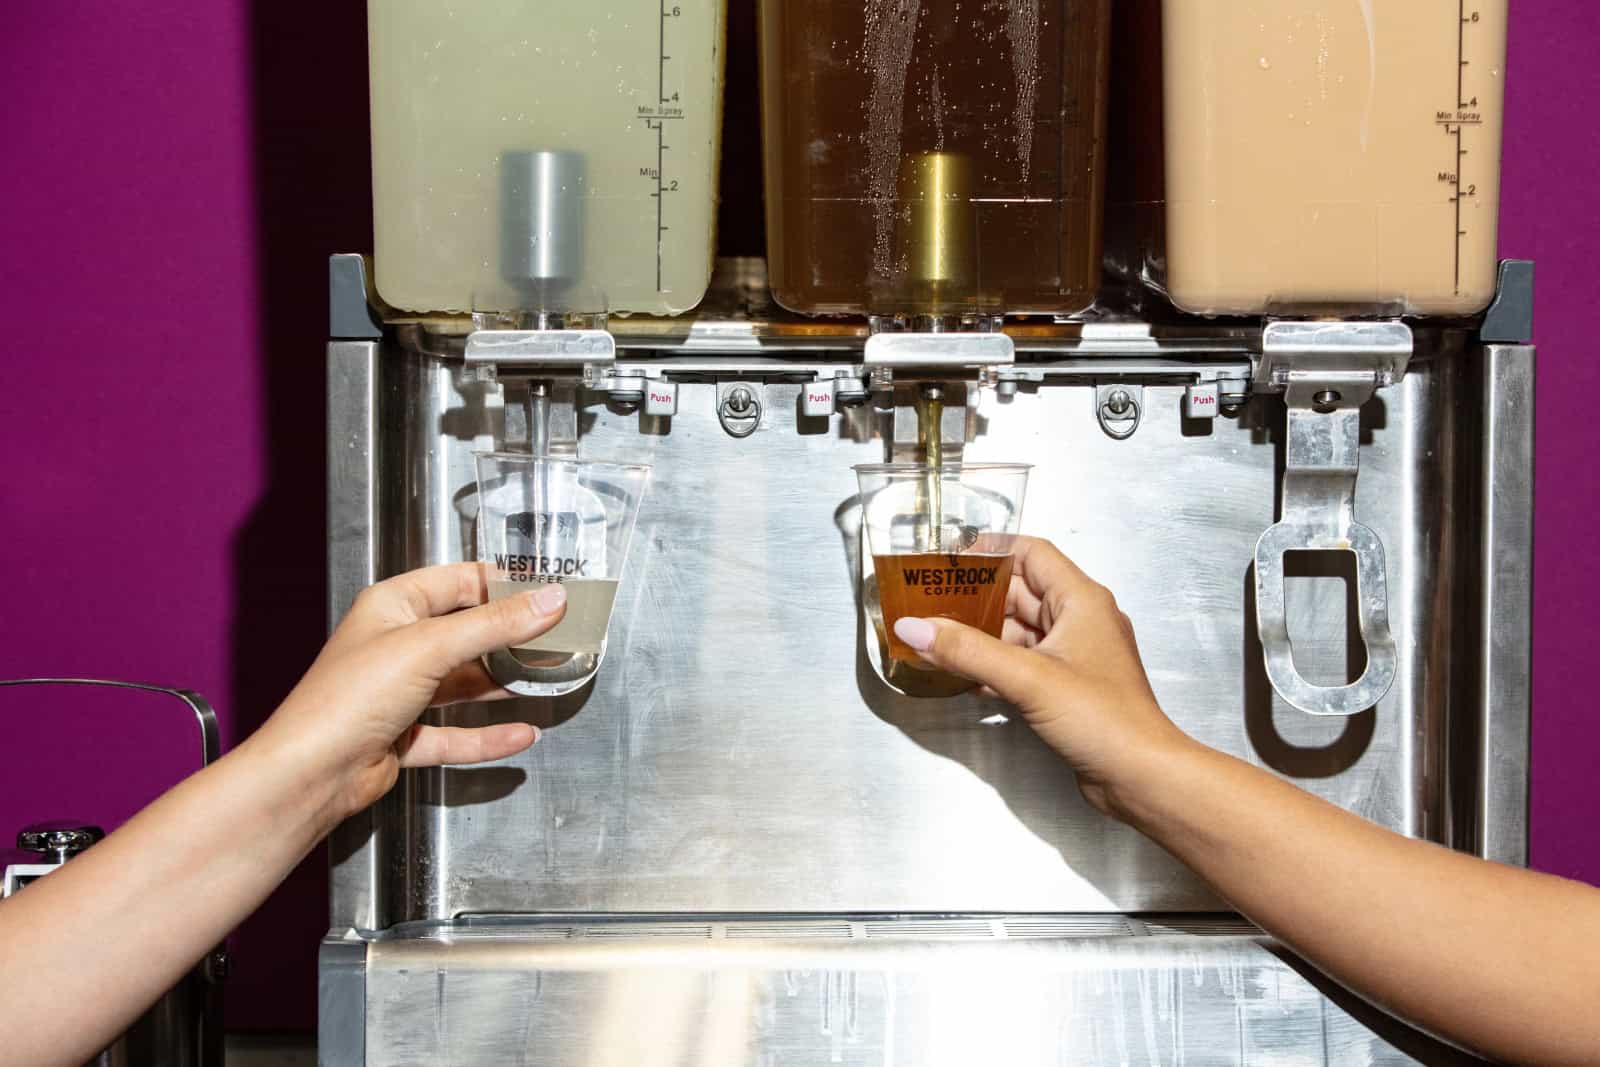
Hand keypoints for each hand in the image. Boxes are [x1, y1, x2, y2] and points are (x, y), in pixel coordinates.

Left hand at [257, 563, 566, 821]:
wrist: (311, 774)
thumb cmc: (346, 699)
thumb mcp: (431, 648)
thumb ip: (495, 625)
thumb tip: (548, 601)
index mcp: (393, 607)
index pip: (460, 582)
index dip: (504, 585)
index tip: (547, 591)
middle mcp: (396, 645)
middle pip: (466, 634)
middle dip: (510, 638)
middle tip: (555, 636)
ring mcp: (400, 693)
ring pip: (463, 684)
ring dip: (502, 685)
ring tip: (545, 680)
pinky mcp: (403, 736)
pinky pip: (456, 733)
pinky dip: (488, 736)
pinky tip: (519, 734)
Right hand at [890, 536, 1191, 816]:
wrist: (1140, 776)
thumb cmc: (1103, 718)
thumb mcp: (1028, 678)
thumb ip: (967, 650)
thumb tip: (913, 627)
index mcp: (1081, 600)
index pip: (1032, 553)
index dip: (990, 550)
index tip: (950, 559)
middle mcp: (1080, 620)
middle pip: (1020, 592)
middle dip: (975, 596)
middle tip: (930, 601)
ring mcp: (1074, 655)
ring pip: (1018, 631)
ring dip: (980, 634)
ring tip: (937, 637)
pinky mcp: (1066, 686)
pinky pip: (1022, 662)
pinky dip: (994, 664)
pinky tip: (963, 675)